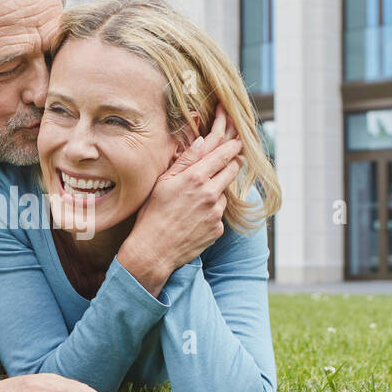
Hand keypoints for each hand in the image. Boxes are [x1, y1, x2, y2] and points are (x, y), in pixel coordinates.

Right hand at [117, 109, 242, 295]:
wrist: (153, 250)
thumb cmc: (152, 214)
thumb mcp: (163, 182)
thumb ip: (185, 160)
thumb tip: (203, 141)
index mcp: (195, 178)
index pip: (222, 155)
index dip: (233, 146)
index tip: (239, 141)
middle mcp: (210, 193)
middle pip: (232, 170)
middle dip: (234, 163)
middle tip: (232, 160)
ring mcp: (216, 213)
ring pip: (224, 194)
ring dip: (217, 191)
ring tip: (196, 200)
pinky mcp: (218, 229)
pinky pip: (219, 215)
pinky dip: (211, 213)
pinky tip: (194, 218)